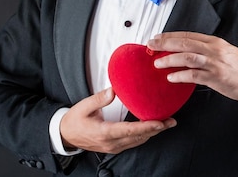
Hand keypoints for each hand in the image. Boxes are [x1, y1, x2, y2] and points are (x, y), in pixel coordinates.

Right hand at [60, 87, 176, 153]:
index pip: (130, 130)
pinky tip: (152, 128)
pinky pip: (133, 142)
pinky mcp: (115, 147)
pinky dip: (145, 135)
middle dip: (156, 129)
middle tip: (172, 121)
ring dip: (153, 133)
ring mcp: (114, 147)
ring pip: (138, 141)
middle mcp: (112, 143)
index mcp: (104, 132)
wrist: (65, 136)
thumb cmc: (74, 120)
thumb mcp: (83, 106)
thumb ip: (99, 99)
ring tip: (167, 123)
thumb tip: (113, 89)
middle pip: (138, 137)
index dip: (147, 127)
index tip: (160, 122)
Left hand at [147, 31, 237, 102]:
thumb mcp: (223, 51)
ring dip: (170, 59)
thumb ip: (205, 49)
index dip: (170, 36)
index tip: (157, 37)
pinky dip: (181, 76)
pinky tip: (171, 77)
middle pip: (185, 43)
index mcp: (214, 41)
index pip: (188, 35)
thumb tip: (184, 50)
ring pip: (188, 57)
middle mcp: (214, 49)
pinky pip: (195, 75)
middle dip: (165, 44)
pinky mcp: (217, 77)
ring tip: (157, 63)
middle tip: (151, 46)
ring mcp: (215, 63)